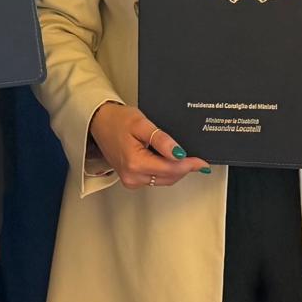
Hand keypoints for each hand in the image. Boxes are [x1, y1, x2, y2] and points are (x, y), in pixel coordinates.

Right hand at [88, 103, 207, 189]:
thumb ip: (161, 140)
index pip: (170, 169)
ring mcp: (131, 180)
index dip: (189, 165)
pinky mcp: (130, 180)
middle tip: (197, 159)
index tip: (202, 163)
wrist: (99, 123)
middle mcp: (132, 176)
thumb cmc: (117, 120)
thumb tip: (179, 153)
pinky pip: (155, 179)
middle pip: (169, 177)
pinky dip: (165, 171)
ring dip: (175, 170)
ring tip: (184, 158)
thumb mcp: (141, 124)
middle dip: (184, 168)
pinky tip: (167, 160)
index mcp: (135, 163)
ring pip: (163, 180)